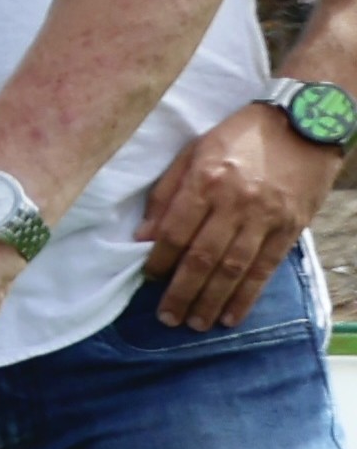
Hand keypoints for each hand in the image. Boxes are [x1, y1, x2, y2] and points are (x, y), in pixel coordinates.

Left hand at [142, 102, 342, 331]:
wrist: (306, 124)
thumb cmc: (242, 135)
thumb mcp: (195, 150)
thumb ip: (167, 192)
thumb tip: (143, 235)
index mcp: (206, 180)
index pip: (175, 232)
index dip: (159, 261)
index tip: (148, 279)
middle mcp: (236, 203)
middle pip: (202, 258)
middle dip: (181, 293)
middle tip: (166, 318)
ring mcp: (266, 217)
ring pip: (233, 269)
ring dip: (211, 301)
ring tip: (195, 324)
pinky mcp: (291, 227)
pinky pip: (265, 268)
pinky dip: (247, 296)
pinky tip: (232, 316)